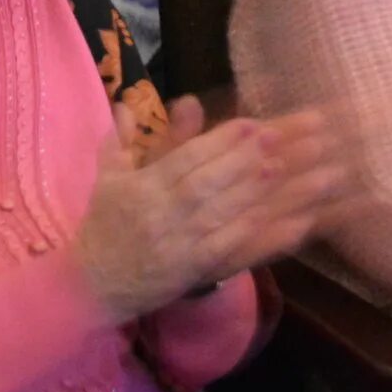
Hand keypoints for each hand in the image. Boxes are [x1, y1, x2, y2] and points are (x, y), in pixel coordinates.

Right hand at [72, 99, 348, 322]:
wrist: (89, 287)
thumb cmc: (102, 226)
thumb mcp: (108, 178)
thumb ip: (121, 139)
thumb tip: (128, 104)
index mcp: (143, 188)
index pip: (186, 160)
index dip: (220, 142)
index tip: (254, 124)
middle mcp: (163, 215)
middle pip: (212, 183)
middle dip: (249, 159)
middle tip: (286, 136)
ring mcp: (181, 246)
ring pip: (229, 215)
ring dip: (267, 193)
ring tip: (301, 171)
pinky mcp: (195, 272)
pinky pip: (236, 252)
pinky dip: (267, 237)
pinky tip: (299, 223)